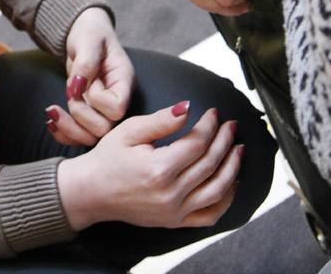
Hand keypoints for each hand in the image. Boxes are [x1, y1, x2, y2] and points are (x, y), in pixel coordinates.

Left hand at [46, 7, 133, 145]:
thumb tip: (78, 88)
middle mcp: (117, 100)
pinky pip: (79, 137)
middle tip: (70, 93)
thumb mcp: (89, 40)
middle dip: (81, 114)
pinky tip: (50, 121)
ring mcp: (103, 111)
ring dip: (69, 127)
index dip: (98, 100)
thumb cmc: (91, 33)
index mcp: (123, 82)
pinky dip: (63, 134)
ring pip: (91, 138)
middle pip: (105, 129)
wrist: (83, 36)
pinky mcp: (89, 115)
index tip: (87, 82)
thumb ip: (86, 62)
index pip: (117, 108)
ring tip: (53, 111)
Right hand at [57, 102, 242, 230]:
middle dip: (224, 140)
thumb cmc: (108, 158)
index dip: (210, 125)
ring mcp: (174, 212)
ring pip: (216, 191)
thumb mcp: (130, 131)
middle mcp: (170, 194)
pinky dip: (225, 200)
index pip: (197, 143)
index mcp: (159, 169)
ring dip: (232, 168)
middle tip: (231, 125)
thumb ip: (161, 120)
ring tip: (238, 149)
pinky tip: (231, 183)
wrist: (92, 191)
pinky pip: (209, 216)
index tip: (214, 112)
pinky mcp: (174, 222)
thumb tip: (188, 107)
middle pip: (210, 164)